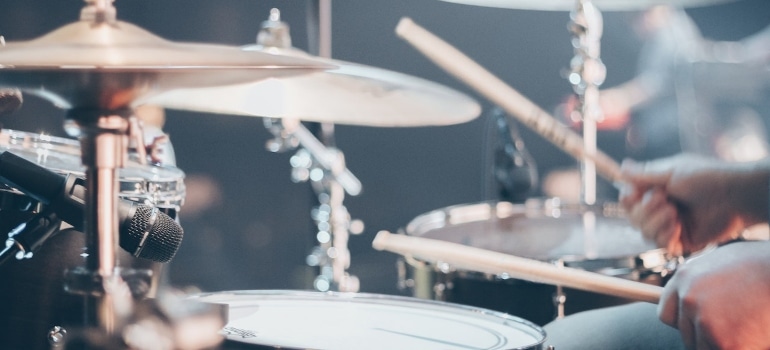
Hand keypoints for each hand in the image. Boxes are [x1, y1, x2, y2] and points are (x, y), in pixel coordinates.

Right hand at [619, 154, 768, 254]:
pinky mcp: (682, 241)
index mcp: (657, 189)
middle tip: (664, 200)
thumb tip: (622, 167)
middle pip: (632, 218)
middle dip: (644, 211)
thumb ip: (644, 174)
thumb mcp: (672, 171)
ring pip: (644, 232)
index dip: (628, 199)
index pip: (628, 199)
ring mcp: (671, 225)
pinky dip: (666, 235)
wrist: (736, 196)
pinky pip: (661, 245)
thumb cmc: (708, 178)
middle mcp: (661, 208)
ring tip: (674, 213)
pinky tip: (678, 226)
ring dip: (656, 222)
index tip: (635, 194)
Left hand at [658, 241, 769, 348]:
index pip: (667, 315)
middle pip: (687, 336)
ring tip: (748, 326)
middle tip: (735, 326)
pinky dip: (743, 347)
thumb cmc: (763, 264)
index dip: (685, 323)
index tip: (700, 326)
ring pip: (704, 348)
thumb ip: (703, 283)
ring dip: (724, 344)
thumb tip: (695, 299)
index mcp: (684, 278)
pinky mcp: (726, 343)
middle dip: (708, 336)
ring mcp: (705, 321)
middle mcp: (688, 299)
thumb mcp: (723, 262)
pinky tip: (755, 337)